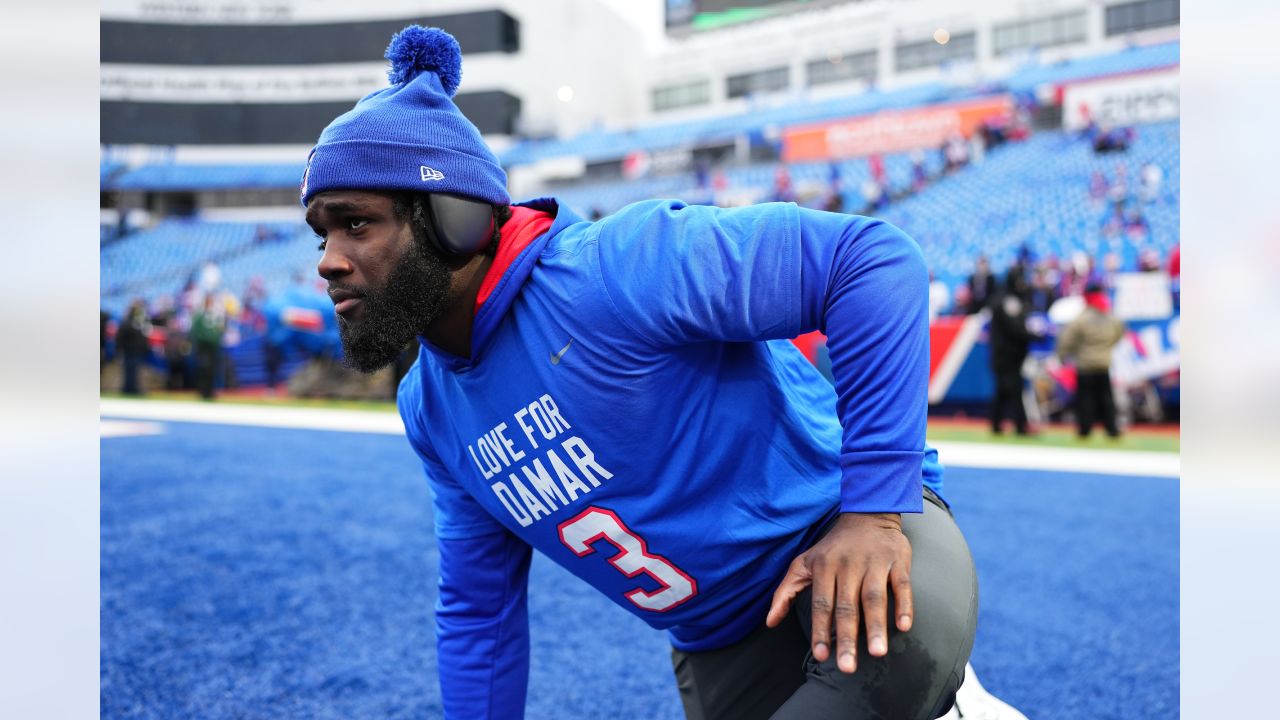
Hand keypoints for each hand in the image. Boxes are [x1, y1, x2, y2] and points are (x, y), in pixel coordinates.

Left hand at [766, 512, 912, 673]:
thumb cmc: (832, 547)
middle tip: (847, 667)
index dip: (820, 629)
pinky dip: (904, 605)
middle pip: (847, 606)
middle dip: (846, 638)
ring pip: (874, 597)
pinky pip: (902, 585)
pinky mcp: (897, 561)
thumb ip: (785, 592)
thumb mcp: (804, 563)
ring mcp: (874, 563)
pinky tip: (903, 626)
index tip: (820, 655)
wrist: (867, 514)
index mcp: (824, 567)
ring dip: (876, 626)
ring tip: (877, 652)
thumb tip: (770, 622)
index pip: (821, 604)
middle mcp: (848, 565)